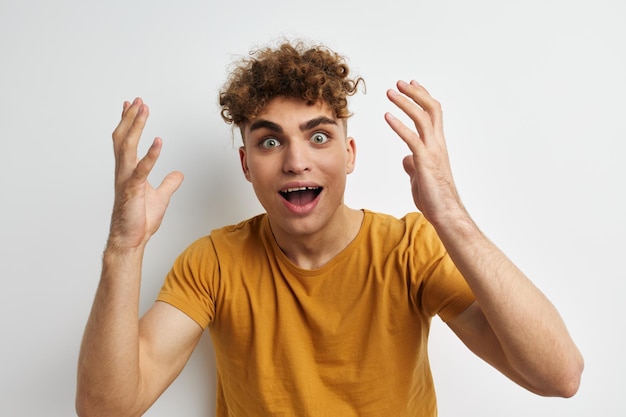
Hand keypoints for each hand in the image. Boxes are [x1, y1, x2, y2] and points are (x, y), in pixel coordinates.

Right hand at [107, 98, 183, 250]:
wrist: (131, 240)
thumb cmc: (139, 220)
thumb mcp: (161, 198)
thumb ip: (169, 184)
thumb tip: (179, 174)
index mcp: (128, 172)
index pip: (125, 141)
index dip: (128, 123)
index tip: (131, 105)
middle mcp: (124, 172)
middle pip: (123, 138)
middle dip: (130, 118)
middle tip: (137, 100)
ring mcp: (126, 180)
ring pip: (127, 147)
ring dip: (135, 126)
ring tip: (143, 109)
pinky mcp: (133, 191)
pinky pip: (141, 170)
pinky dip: (150, 155)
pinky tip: (159, 141)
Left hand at [385, 80, 463, 224]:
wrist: (445, 214)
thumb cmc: (434, 198)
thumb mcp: (420, 176)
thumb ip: (413, 164)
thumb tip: (406, 158)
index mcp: (437, 145)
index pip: (433, 114)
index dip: (422, 97)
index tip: (411, 85)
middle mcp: (437, 144)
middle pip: (430, 109)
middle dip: (415, 93)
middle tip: (399, 82)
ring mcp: (433, 152)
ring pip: (422, 118)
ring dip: (406, 102)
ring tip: (391, 92)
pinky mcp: (425, 162)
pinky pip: (412, 138)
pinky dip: (399, 125)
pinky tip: (388, 116)